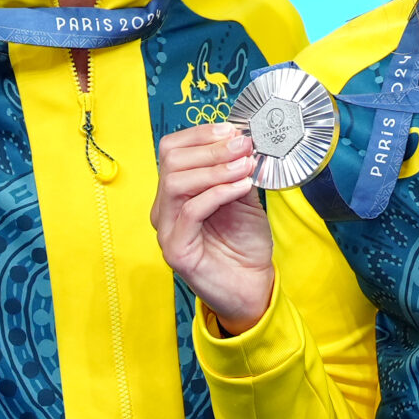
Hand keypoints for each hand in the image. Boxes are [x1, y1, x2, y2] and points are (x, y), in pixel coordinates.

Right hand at [152, 123, 273, 331]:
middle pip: (171, 162)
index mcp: (175, 193)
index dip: (201, 135)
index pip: (172, 150)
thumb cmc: (245, 246)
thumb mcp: (244, 199)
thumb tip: (242, 142)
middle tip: (244, 145)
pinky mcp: (176, 249)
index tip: (234, 130)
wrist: (253, 287)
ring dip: (215, 168)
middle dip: (211, 148)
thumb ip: (236, 172)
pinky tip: (242, 187)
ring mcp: (166, 230)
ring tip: (245, 165)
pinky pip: (191, 211)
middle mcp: (164, 209)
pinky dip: (218, 193)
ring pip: (177, 183)